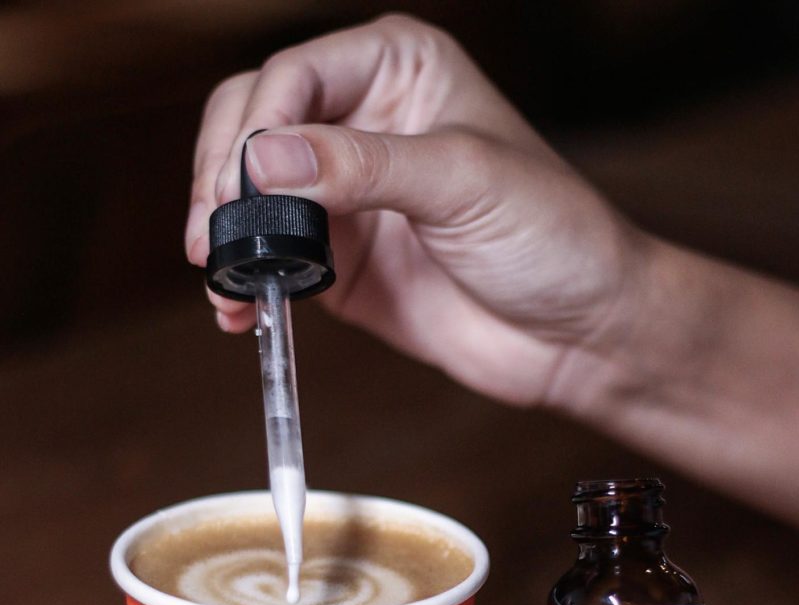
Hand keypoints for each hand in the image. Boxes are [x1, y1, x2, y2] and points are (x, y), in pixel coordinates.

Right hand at [185, 14, 641, 404]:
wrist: (577, 334)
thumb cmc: (551, 236)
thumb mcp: (464, 182)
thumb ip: (364, 166)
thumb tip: (264, 158)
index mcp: (398, 69)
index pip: (293, 75)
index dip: (257, 126)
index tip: (245, 184)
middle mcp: (363, 124)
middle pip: (254, 124)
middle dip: (223, 175)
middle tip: (215, 233)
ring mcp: (347, 197)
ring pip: (251, 192)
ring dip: (224, 230)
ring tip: (219, 274)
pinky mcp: (340, 261)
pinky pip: (271, 258)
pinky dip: (245, 281)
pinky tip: (238, 307)